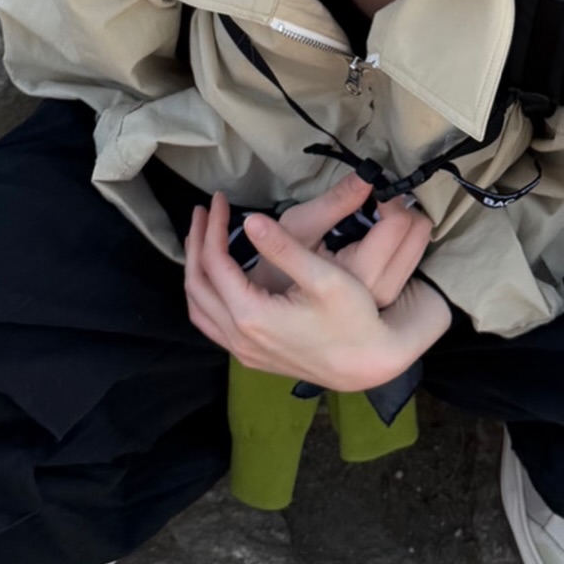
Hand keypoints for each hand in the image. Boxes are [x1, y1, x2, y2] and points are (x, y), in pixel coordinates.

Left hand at [185, 190, 451, 388]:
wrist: (367, 364)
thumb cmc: (352, 317)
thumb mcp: (324, 277)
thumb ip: (283, 249)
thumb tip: (250, 220)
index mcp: (251, 315)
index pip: (215, 262)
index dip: (214, 227)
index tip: (221, 199)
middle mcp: (239, 337)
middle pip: (197, 285)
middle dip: (196, 244)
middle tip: (204, 212)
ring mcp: (243, 352)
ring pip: (198, 309)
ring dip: (196, 270)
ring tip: (203, 239)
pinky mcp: (251, 357)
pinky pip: (211, 324)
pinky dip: (206, 295)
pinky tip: (218, 278)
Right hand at [250, 171, 432, 307]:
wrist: (272, 310)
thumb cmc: (279, 265)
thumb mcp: (301, 225)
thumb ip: (337, 202)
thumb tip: (368, 175)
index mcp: (358, 273)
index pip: (397, 224)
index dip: (389, 196)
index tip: (372, 187)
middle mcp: (380, 289)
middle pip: (418, 233)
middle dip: (403, 207)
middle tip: (378, 198)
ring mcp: (387, 296)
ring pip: (419, 246)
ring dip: (405, 222)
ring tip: (377, 213)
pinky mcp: (387, 297)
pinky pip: (410, 259)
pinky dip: (402, 239)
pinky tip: (378, 234)